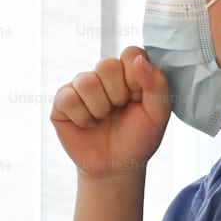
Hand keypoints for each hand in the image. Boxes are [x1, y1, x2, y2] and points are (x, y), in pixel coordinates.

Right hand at [50, 47, 171, 178]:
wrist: (115, 167)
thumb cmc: (137, 138)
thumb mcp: (158, 115)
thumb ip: (157, 84)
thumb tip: (138, 60)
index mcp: (127, 72)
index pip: (130, 53)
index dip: (135, 78)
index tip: (137, 99)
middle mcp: (102, 75)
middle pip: (106, 64)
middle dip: (117, 94)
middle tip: (119, 110)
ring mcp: (80, 87)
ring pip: (86, 81)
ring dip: (100, 108)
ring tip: (103, 119)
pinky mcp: (62, 102)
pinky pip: (68, 98)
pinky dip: (82, 117)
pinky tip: (87, 125)